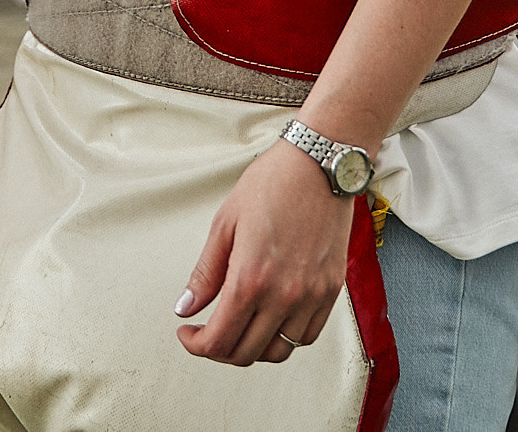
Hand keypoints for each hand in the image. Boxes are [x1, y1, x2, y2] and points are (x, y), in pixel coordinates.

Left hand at [175, 140, 352, 365]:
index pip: (219, 340)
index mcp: (250, 279)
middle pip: (245, 353)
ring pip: (278, 352)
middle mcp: (283, 295)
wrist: (320, 165)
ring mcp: (311, 296)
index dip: (196, 345)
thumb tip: (186, 307)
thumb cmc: (274, 183)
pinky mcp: (331, 290)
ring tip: (239, 327)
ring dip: (253, 348)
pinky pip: (307, 336)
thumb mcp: (225, 224)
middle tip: (208, 332)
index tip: (189, 334)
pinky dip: (285, 338)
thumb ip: (205, 273)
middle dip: (219, 350)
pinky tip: (270, 320)